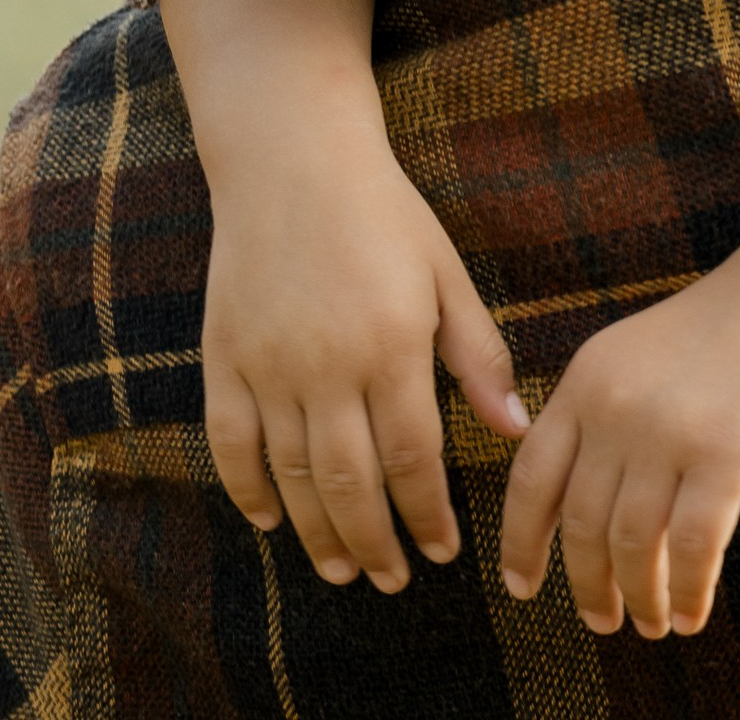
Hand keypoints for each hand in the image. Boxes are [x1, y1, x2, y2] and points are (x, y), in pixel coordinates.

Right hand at [203, 127, 527, 591]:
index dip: (427, 515)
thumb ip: (478, 354)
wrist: (294, 160)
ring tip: (342, 568)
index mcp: (393, 345)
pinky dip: (249, 491)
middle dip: (376, 544)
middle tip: (392, 580)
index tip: (442, 551)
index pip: (412, 459)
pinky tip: (272, 521)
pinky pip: (231, 445)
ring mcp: (270, 366)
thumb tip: (515, 429)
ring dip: (318, 533)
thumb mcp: (446, 273)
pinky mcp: (224, 359)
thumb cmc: (384, 214)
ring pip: (292, 477)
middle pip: (351, 484)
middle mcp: (328, 366)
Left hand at [498, 260, 739, 638]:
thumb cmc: (730, 334)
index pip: (532, 476)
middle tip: (603, 621)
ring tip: (651, 625)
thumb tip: (583, 524)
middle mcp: (616, 404)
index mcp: (588, 378)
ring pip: (633, 544)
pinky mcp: (726, 452)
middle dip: (588, 585)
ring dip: (640, 597)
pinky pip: (692, 548)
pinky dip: (687, 592)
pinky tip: (691, 615)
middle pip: (582, 522)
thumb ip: (607, 424)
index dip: (521, 541)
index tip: (521, 586)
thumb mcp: (642, 363)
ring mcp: (669, 429)